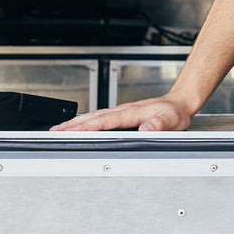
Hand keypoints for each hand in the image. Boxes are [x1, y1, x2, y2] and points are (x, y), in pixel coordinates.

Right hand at [50, 93, 194, 131]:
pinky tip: (80, 126)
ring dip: (76, 122)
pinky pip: (100, 118)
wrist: (180, 102)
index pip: (104, 120)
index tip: (70, 130)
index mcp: (132, 112)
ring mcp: (122, 112)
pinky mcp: (123, 114)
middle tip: (53, 131)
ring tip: (59, 129)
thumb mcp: (172, 120)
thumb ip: (159, 125)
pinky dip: (86, 122)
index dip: (86, 126)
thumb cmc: (176, 112)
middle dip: (72, 124)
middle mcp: (124, 110)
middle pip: (93, 117)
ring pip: (94, 116)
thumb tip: (145, 128)